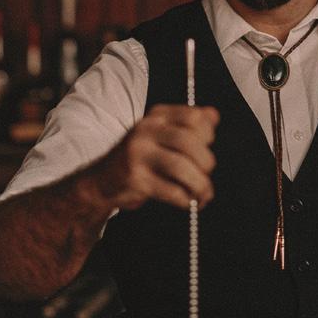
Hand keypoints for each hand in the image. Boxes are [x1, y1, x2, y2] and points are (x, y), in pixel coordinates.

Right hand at [94, 104, 219, 210]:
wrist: (102, 181)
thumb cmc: (142, 158)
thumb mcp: (162, 134)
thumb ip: (188, 125)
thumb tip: (215, 115)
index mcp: (157, 116)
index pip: (194, 117)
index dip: (208, 134)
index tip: (207, 147)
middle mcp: (146, 130)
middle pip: (188, 142)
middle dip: (206, 162)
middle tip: (206, 174)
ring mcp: (138, 154)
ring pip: (180, 167)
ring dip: (199, 184)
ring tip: (203, 194)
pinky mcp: (136, 179)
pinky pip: (170, 190)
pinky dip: (185, 199)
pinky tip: (188, 202)